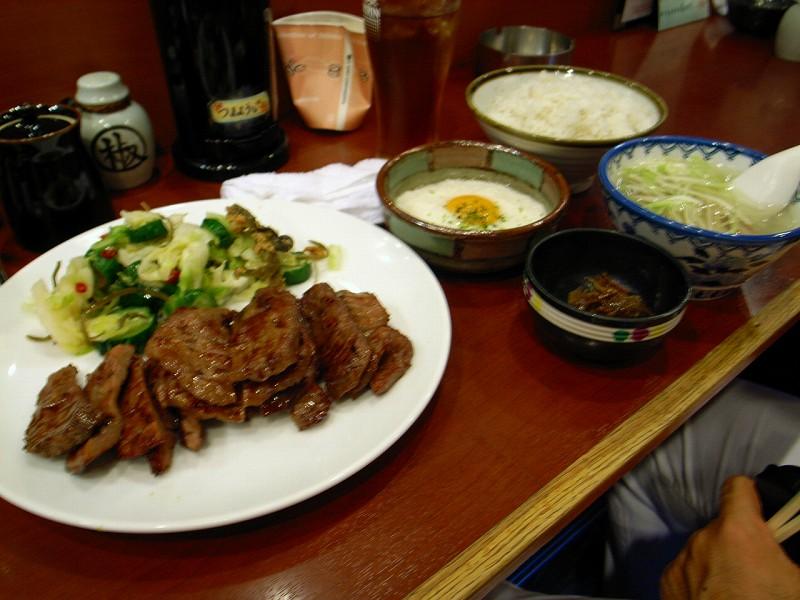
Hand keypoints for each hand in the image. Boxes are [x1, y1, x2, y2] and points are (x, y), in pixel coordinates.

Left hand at [660, 475, 799, 599]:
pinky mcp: (667, 583)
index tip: (761, 508)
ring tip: (739, 591)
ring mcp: (682, 561)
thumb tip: (787, 549)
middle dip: (741, 542)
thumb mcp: (797, 581)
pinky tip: (719, 599)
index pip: (738, 488)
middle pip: (724, 526)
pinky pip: (687, 570)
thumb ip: (791, 552)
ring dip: (719, 562)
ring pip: (705, 549)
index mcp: (739, 532)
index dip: (752, 495)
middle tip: (760, 569)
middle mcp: (704, 539)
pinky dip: (701, 580)